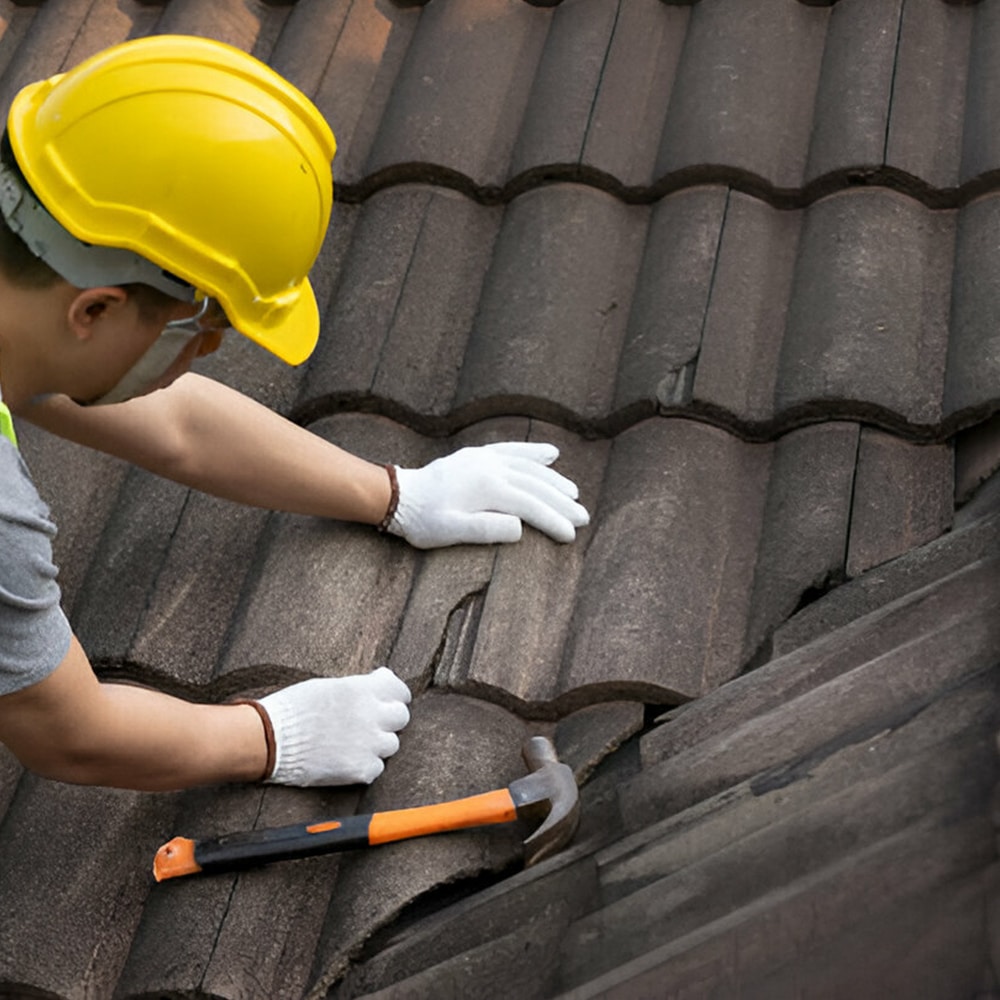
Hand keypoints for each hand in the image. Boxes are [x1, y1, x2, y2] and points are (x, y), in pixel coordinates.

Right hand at [257, 667, 410, 785]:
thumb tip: (374, 687)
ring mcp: (368, 744)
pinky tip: (346, 760)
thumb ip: (357, 689)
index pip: (399, 690)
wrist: (269, 740)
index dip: (394, 695)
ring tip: (354, 743)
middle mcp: (371, 715)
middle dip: (389, 718)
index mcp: (363, 689)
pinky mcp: (360, 769)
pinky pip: (376, 768)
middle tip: (372, 722)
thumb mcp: (328, 687)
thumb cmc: (292, 709)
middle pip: (401, 717)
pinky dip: (365, 765)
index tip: (388, 698)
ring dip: (377, 743)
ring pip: (391, 744)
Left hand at [388, 442, 589, 548]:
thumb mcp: (450, 532)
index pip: (530, 504)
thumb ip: (485, 529)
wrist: (398, 496)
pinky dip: (533, 452)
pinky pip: (512, 450)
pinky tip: (551, 454)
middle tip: (584, 517)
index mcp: (487, 488)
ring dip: (554, 479)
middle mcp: (490, 467)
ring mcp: (485, 458)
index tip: (571, 535)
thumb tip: (520, 527)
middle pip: (535, 484)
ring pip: (528, 466)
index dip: (553, 520)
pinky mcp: (478, 455)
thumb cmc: (423, 520)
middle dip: (561, 501)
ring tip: (574, 493)